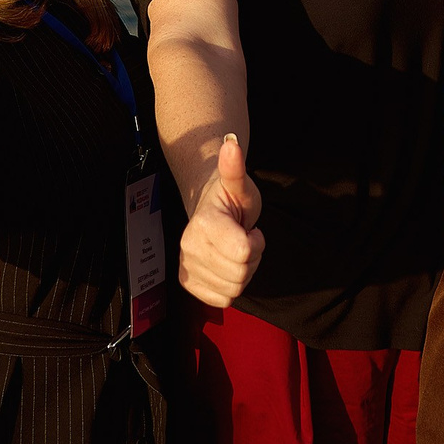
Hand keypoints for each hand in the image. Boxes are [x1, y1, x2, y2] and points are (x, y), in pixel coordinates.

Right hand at [178, 134, 264, 308]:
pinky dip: (231, 286)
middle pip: (241, 273)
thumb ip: (235, 167)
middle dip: (252, 257)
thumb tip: (231, 144)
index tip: (249, 228)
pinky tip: (226, 265)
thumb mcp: (240, 183)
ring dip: (243, 272)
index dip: (256, 242)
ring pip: (234, 288)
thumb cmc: (229, 198)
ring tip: (235, 251)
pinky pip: (224, 299)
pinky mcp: (189, 284)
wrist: (209, 211)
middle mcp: (188, 248)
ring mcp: (187, 268)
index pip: (244, 252)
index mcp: (203, 224)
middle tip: (243, 238)